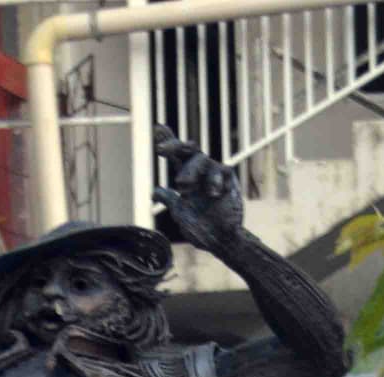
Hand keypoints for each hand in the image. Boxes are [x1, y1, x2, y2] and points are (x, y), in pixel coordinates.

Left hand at [153, 126, 244, 253]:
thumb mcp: (181, 214)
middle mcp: (200, 174)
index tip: (157, 127)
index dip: (168, 140)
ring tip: (183, 187)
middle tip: (161, 150)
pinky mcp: (230, 182)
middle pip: (190, 150)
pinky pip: (223, 170)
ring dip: (191, 170)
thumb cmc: (202, 230)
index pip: (178, 155)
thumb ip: (169, 200)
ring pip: (203, 159)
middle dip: (175, 146)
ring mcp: (215, 176)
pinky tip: (214, 194)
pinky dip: (216, 181)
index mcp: (187, 179)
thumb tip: (154, 192)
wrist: (222, 242)